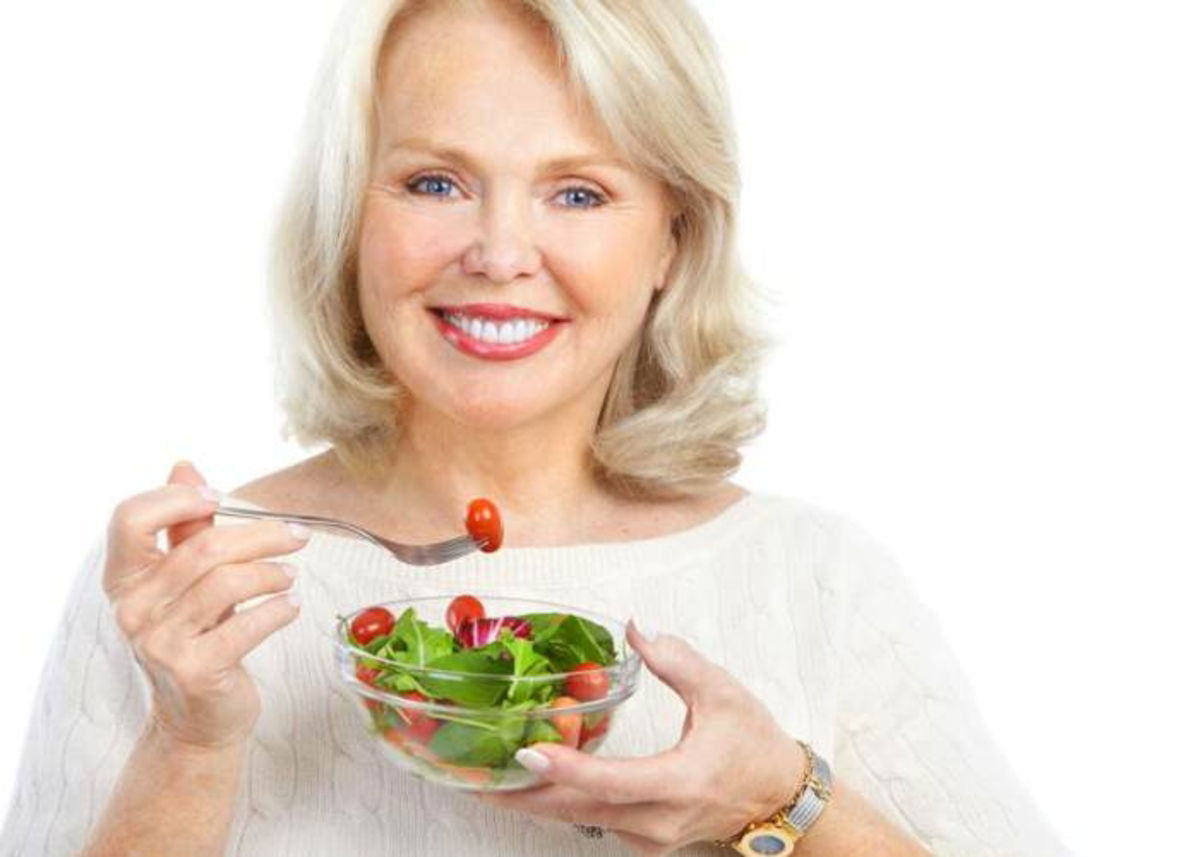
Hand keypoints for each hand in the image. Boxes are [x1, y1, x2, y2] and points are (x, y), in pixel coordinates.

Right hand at [103, 460, 309, 749]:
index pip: (129, 518)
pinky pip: (247, 624)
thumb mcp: (188, 582)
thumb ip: (186, 528)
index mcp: (125, 579)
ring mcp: (159, 643)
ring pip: (227, 581)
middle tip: (297, 535)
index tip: (219, 498)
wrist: (199, 719)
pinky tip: (290, 606)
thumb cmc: (198, 638)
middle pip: (202, 548)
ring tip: (291, 575)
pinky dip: (278, 609)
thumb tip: (185, 466)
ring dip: (272, 572)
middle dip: (261, 535)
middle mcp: (132, 609)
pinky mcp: (194, 670)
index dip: (176, 499)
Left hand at [477, 622, 808, 855]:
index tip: (527, 752)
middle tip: (473, 774)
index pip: (611, 781)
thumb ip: (678, 661)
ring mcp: (650, 836)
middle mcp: (659, 819)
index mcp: (680, 782)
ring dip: (533, 799)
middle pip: (578, 810)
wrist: (779, 797)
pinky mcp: (644, 838)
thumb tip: (636, 630)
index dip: (566, 768)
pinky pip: (590, 821)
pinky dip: (558, 801)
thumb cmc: (754, 746)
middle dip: (522, 794)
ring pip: (578, 820)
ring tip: (485, 776)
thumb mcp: (723, 693)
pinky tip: (534, 780)